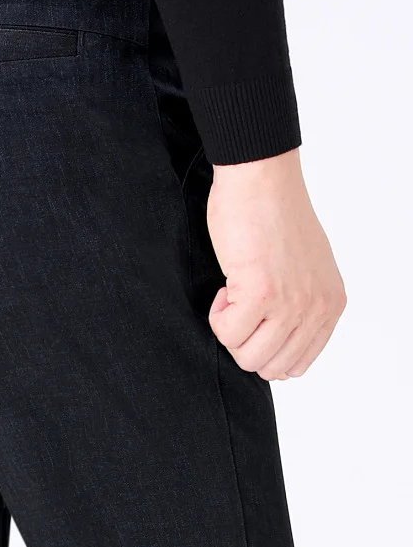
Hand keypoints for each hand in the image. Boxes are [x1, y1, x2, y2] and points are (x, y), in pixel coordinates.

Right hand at [206, 148, 345, 380]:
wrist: (260, 179)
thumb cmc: (271, 213)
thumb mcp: (302, 268)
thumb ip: (298, 304)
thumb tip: (271, 339)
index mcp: (329, 306)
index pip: (296, 364)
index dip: (262, 345)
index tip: (254, 315)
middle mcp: (316, 309)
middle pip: (270, 367)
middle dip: (244, 342)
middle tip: (239, 304)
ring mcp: (291, 304)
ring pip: (247, 356)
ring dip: (230, 329)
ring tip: (233, 293)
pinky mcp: (261, 293)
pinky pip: (226, 331)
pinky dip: (218, 314)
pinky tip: (226, 284)